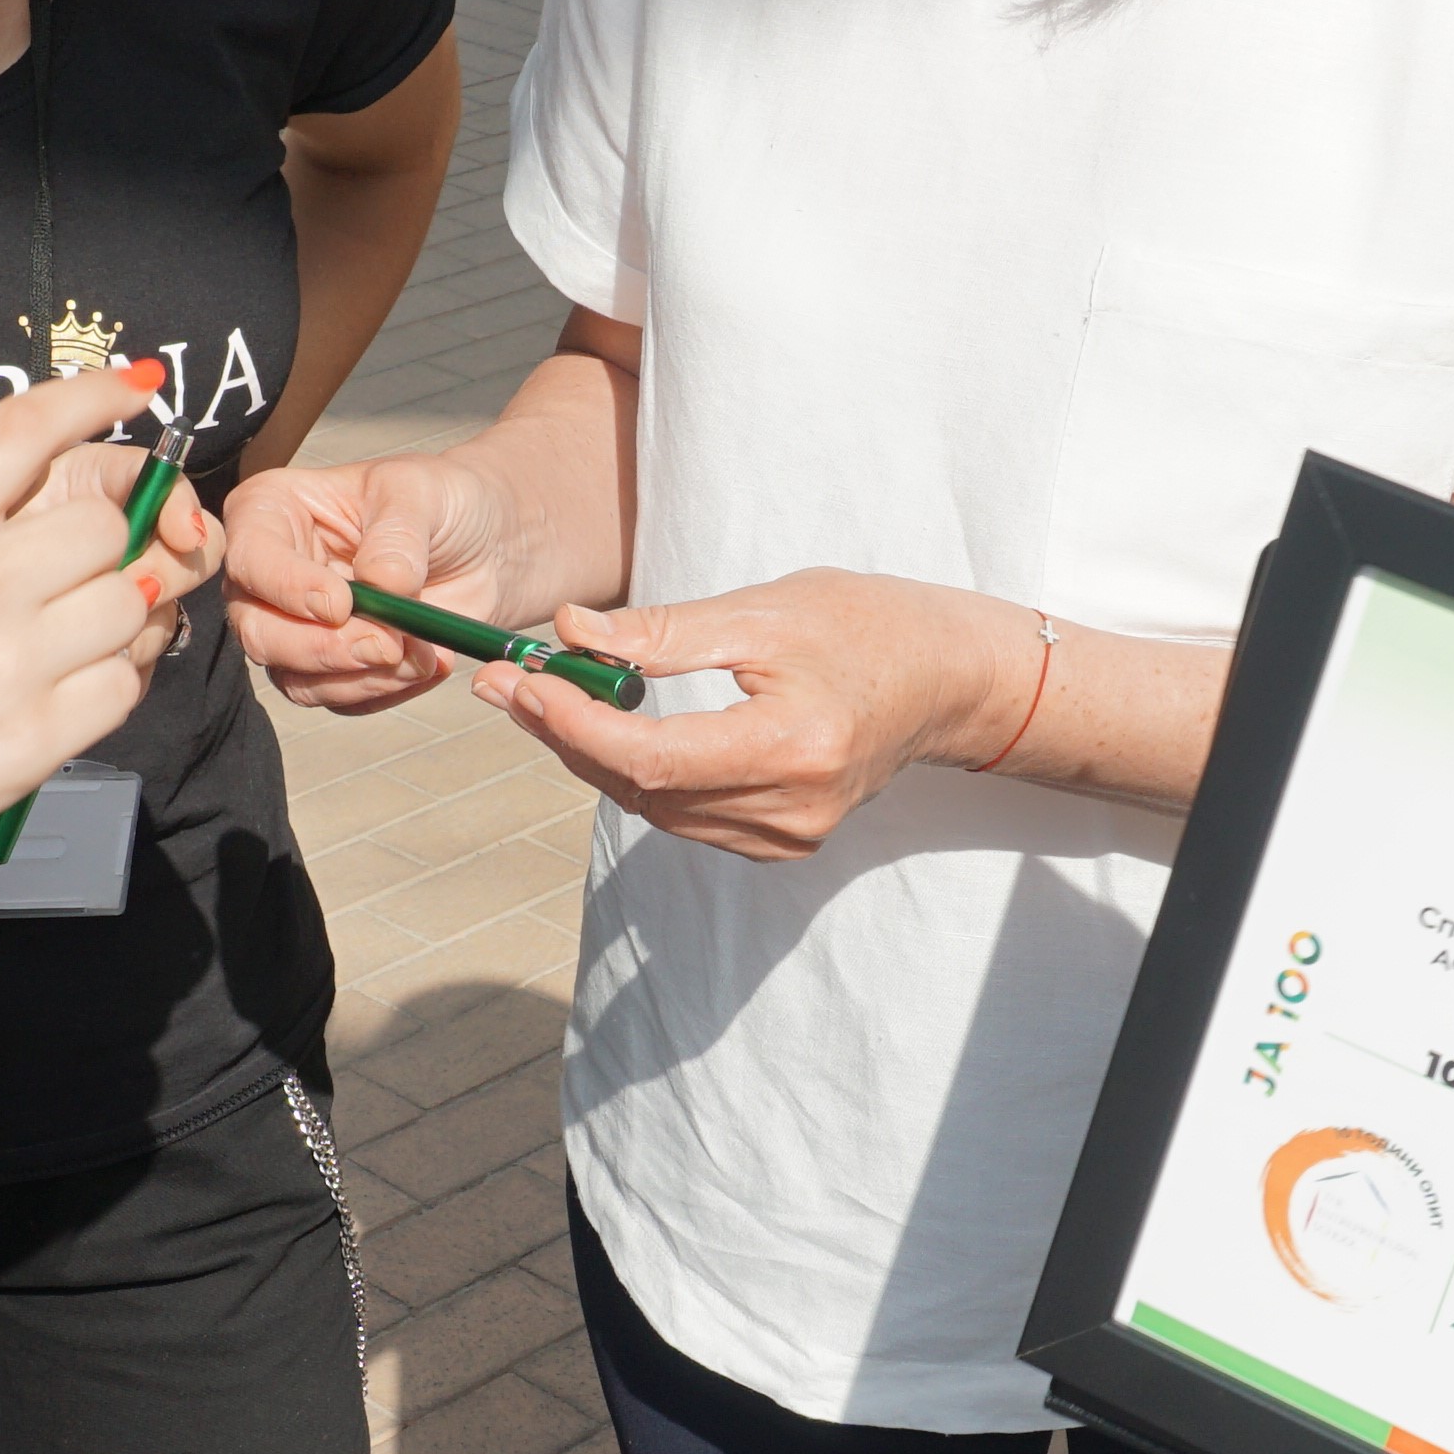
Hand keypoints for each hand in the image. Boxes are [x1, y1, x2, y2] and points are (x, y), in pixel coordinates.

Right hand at [0, 358, 207, 895]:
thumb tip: (48, 485)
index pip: (25, 432)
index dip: (94, 395)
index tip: (135, 386)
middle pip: (104, 526)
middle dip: (102, 546)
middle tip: (67, 577)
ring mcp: (8, 667)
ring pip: (129, 604)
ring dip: (112, 617)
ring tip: (63, 640)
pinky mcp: (34, 740)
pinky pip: (123, 685)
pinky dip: (109, 683)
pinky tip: (63, 689)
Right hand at [227, 450, 543, 709]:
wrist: (483, 546)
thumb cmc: (439, 501)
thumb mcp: (421, 492)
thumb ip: (397, 536)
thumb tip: (379, 583)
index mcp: (270, 511)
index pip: (250, 559)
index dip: (288, 588)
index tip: (341, 605)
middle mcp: (270, 576)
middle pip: (259, 633)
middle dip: (324, 650)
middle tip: (388, 645)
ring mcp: (295, 628)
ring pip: (297, 679)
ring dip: (365, 677)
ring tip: (424, 654)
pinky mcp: (331, 669)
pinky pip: (342, 699)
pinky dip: (387, 690)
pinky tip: (430, 663)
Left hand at [465, 572, 1020, 860]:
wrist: (946, 680)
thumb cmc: (866, 627)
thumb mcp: (765, 612)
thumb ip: (665, 632)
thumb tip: (571, 631)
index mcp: (791, 750)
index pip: (653, 758)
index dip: (575, 725)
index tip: (521, 680)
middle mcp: (788, 810)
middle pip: (642, 789)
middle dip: (566, 734)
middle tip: (507, 680)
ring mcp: (786, 836)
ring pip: (655, 808)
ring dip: (593, 756)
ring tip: (545, 694)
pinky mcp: (782, 841)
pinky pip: (684, 815)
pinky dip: (639, 774)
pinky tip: (609, 728)